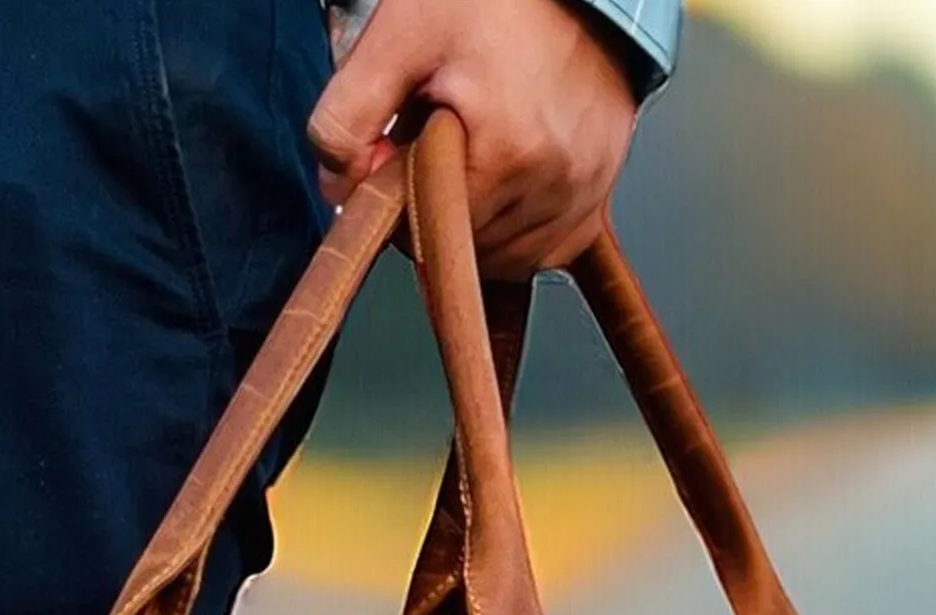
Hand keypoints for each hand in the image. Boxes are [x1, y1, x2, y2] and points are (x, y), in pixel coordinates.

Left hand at [310, 0, 641, 276]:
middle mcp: (556, 181)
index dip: (403, 199)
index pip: (426, 235)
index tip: (409, 149)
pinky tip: (507, 182)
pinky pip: (546, 246)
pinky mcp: (600, 190)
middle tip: (446, 137)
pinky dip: (518, 228)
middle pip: (466, 248)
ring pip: (504, 256)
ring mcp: (585, 189)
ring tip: (480, 147)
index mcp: (508, 154)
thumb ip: (347, 116)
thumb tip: (336, 186)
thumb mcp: (399, 36)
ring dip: (479, 220)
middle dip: (441, 204)